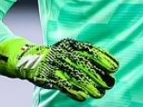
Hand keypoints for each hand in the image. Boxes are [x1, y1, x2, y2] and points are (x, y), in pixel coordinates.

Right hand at [0, 38, 118, 101]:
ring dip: (89, 85)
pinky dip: (73, 91)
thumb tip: (107, 66)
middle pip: (84, 64)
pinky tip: (83, 97)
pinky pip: (62, 84)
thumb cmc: (55, 57)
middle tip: (110, 83)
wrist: (27, 58)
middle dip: (99, 75)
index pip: (90, 50)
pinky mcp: (46, 75)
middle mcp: (63, 52)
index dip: (103, 59)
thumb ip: (85, 57)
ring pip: (74, 75)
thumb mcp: (69, 51)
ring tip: (100, 93)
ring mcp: (54, 64)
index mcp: (70, 45)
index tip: (115, 67)